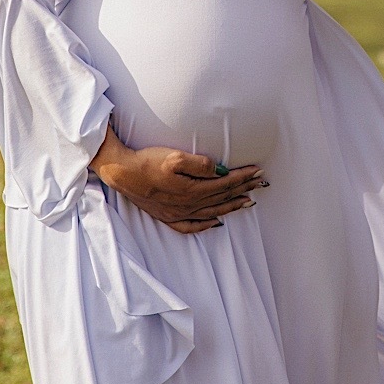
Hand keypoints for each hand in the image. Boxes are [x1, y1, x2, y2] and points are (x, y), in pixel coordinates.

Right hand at [91, 126, 265, 232]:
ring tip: (248, 202)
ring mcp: (178, 213)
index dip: (243, 177)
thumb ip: (200, 164)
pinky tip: (216, 223)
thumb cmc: (148, 161)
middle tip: (261, 183)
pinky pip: (192, 226)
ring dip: (232, 207)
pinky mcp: (167, 216)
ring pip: (212, 213)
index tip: (259, 171)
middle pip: (222, 198)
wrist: (122, 174)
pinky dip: (207, 225)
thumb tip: (220, 171)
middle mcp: (188, 205)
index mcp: (192, 189)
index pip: (225, 183)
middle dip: (243, 190)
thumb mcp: (175, 157)